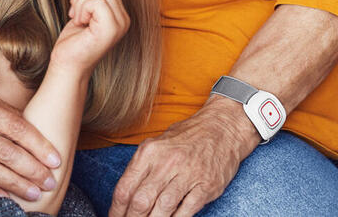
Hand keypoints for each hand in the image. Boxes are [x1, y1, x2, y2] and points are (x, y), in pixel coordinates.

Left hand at [50, 0, 129, 72]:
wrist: (68, 64)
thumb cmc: (73, 40)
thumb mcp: (86, 11)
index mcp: (120, 14)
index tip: (77, 8)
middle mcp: (124, 19)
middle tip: (76, 13)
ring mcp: (120, 24)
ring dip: (81, 2)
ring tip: (78, 19)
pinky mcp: (111, 29)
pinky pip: (98, 1)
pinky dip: (83, 9)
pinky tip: (80, 23)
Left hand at [108, 98, 258, 216]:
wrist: (222, 129)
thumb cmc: (186, 137)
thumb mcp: (156, 145)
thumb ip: (141, 167)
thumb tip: (125, 195)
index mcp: (149, 152)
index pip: (125, 187)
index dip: (116, 209)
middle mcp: (166, 163)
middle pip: (140, 201)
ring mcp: (187, 175)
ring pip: (162, 208)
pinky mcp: (206, 187)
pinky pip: (186, 210)